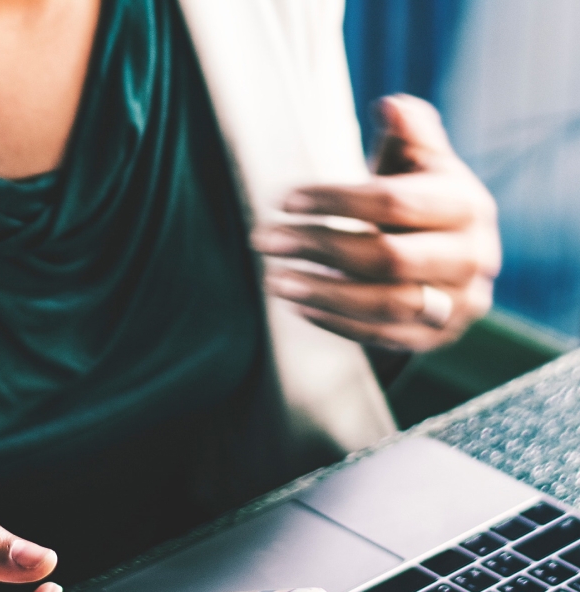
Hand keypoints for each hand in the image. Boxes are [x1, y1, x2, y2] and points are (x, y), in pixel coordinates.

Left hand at [253, 94, 500, 351]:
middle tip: (264, 240)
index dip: (335, 200)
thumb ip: (410, 134)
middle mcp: (472, 258)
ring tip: (273, 279)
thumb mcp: (420, 164)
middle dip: (319, 247)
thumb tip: (390, 106)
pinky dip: (334, 322)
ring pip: (384, 304)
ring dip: (321, 292)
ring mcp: (457, 304)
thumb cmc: (421, 204)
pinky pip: (380, 336)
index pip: (393, 202)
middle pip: (387, 257)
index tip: (284, 199)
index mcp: (468, 206)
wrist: (450, 263)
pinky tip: (297, 305)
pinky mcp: (437, 339)